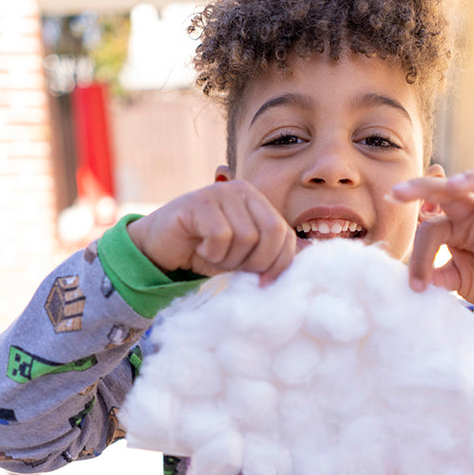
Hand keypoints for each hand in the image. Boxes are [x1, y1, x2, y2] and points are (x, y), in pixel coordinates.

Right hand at [127, 179, 295, 281]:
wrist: (161, 248)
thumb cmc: (206, 252)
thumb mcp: (244, 256)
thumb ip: (272, 253)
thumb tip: (312, 254)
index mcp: (258, 201)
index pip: (285, 234)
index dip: (278, 264)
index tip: (262, 283)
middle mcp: (242, 191)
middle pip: (270, 233)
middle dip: (255, 262)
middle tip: (233, 268)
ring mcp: (220, 193)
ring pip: (246, 237)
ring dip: (228, 259)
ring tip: (212, 254)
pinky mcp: (199, 202)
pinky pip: (221, 235)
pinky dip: (211, 252)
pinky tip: (199, 247)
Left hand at [391, 169, 473, 313]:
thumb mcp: (452, 278)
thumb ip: (437, 275)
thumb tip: (418, 281)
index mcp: (454, 222)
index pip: (430, 224)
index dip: (419, 250)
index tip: (413, 282)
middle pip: (453, 187)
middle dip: (425, 186)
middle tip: (399, 192)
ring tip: (453, 185)